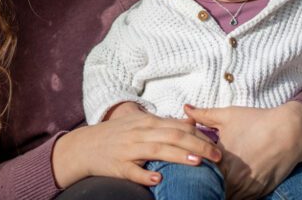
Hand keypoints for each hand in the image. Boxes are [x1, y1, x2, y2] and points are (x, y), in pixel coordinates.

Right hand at [51, 109, 221, 188]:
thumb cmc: (116, 135)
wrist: (85, 146)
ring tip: (197, 162)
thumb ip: (163, 123)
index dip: (199, 133)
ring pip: (156, 151)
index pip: (178, 125)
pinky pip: (132, 172)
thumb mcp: (139, 123)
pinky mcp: (117, 166)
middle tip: (217, 155)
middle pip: (173, 136)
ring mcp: (128, 149)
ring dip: (178, 156)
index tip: (217, 142)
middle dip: (198, 145)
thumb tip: (189, 122)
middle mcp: (139, 133)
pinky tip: (158, 180)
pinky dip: (144, 176)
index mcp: (147, 122)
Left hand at [184, 102, 301, 199]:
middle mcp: (234, 178)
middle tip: (197, 177)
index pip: (198, 174)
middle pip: (210, 189)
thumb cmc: (258, 121)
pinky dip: (234, 194)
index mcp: (221, 160)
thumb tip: (185, 109)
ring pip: (226, 197)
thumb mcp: (229, 115)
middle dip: (204, 183)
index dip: (192, 170)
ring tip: (212, 183)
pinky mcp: (260, 193)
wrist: (291, 131)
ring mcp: (248, 188)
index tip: (188, 165)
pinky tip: (229, 186)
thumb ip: (204, 114)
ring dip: (219, 191)